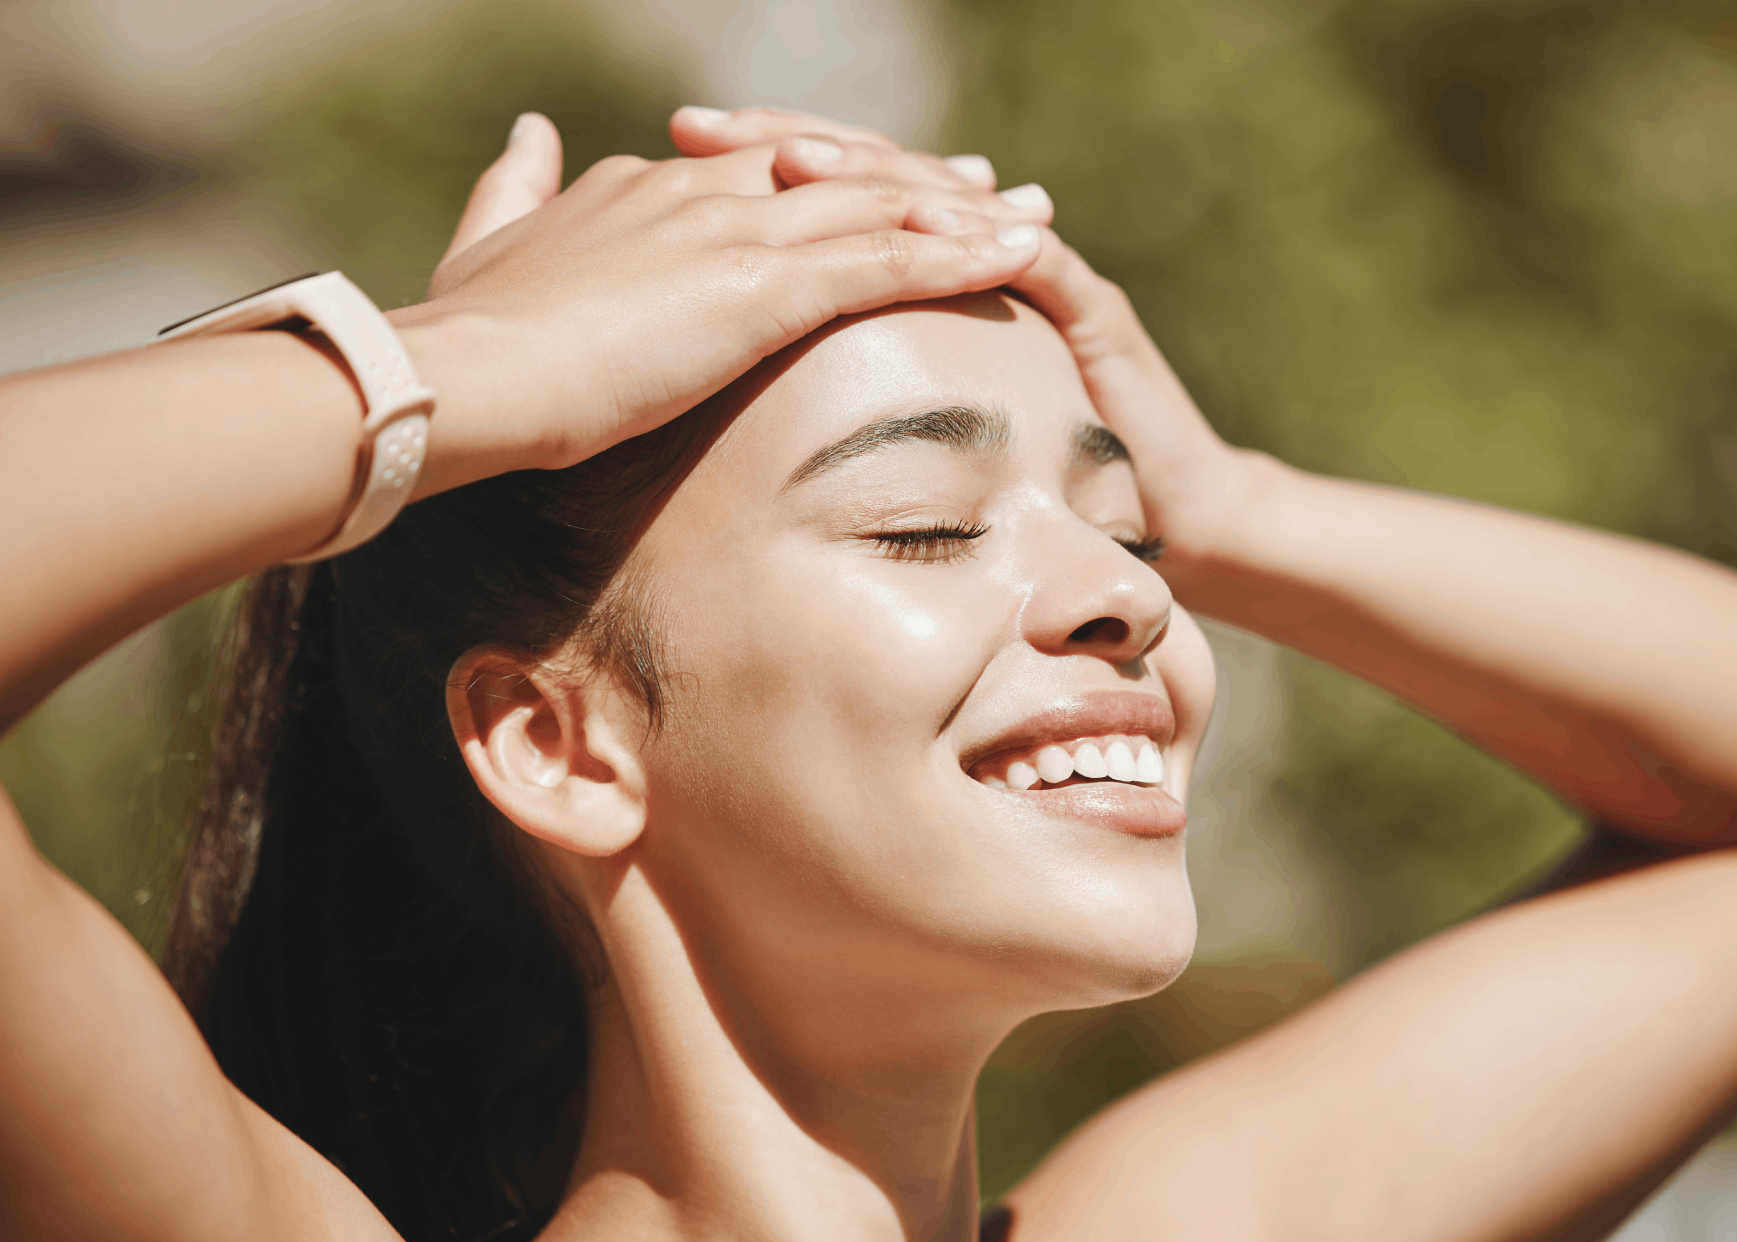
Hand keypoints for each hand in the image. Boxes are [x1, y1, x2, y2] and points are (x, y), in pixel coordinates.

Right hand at [394, 110, 1055, 493]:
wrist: (463, 375)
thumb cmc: (468, 335)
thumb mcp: (488, 248)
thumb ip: (516, 189)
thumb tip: (531, 131)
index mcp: (651, 189)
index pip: (766, 170)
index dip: (835, 175)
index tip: (884, 183)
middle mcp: (704, 194)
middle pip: (839, 176)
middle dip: (920, 183)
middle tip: (992, 186)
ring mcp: (735, 234)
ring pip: (876, 211)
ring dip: (962, 215)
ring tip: (1033, 217)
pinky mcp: (759, 287)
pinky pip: (881, 265)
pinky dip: (955, 259)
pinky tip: (1015, 259)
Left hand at [678, 107, 1255, 573]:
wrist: (1168, 515)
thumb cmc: (1031, 488)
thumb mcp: (911, 432)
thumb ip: (845, 400)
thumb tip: (735, 395)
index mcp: (920, 274)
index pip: (829, 198)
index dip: (747, 167)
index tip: (666, 150)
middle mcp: (971, 255)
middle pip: (870, 175)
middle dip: (780, 144)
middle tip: (693, 126)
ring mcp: (1033, 272)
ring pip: (942, 201)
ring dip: (862, 176)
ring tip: (783, 160)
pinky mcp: (1091, 313)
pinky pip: (1033, 261)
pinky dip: (973, 242)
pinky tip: (918, 229)